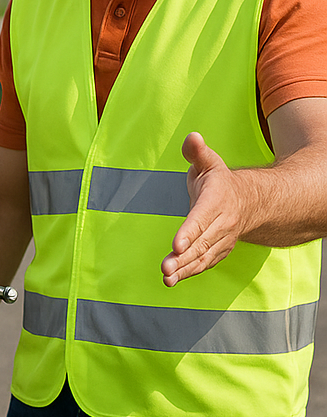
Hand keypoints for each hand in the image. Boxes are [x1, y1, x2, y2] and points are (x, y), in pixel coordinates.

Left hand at [161, 132, 245, 285]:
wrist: (251, 202)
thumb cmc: (220, 181)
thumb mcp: (210, 162)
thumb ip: (197, 152)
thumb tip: (191, 137)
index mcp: (216, 201)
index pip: (201, 218)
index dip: (189, 232)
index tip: (176, 245)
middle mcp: (221, 223)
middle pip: (201, 243)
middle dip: (183, 257)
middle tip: (165, 269)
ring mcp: (221, 239)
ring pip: (202, 257)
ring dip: (184, 270)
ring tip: (166, 278)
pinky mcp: (218, 250)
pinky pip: (204, 263)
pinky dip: (190, 272)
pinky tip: (172, 279)